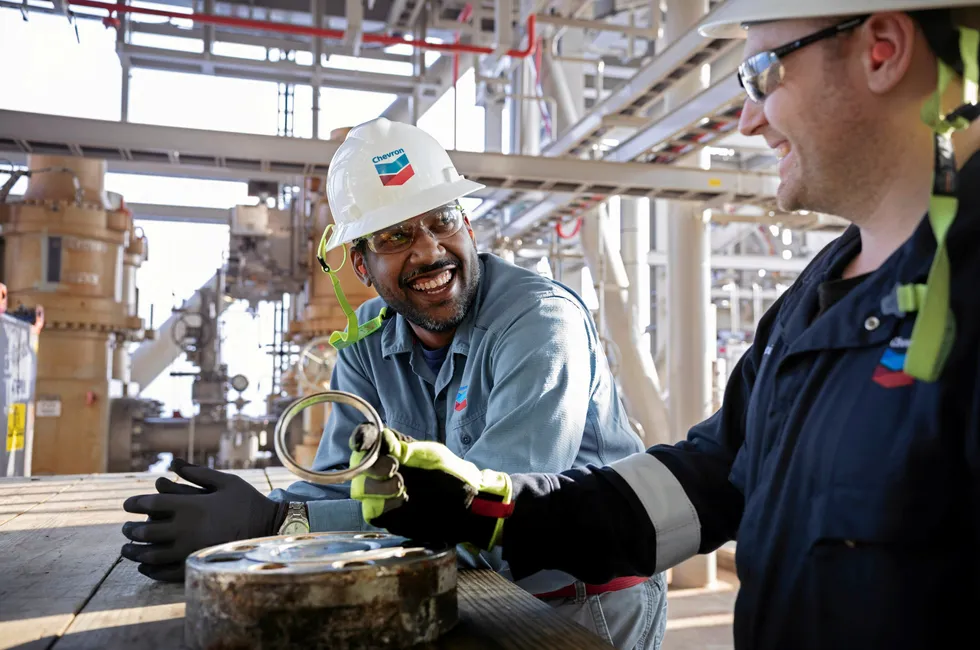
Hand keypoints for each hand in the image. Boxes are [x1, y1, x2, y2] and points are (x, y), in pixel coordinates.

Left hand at [120, 458, 286, 582]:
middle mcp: (187, 528)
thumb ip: (198, 473)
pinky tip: (144, 567)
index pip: (151, 503)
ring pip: (152, 553)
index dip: (134, 503)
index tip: (126, 505)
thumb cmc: (247, 501)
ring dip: (135, 552)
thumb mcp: (226, 481)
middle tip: (124, 529)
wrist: (269, 526)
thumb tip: (174, 464)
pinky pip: (167, 571)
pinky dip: (151, 570)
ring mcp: (191, 548)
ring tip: (127, 550)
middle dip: (130, 529)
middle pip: (146, 530)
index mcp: (191, 505)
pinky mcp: (198, 563)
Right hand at [348, 424, 511, 550]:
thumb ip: (405, 448)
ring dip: (378, 485)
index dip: (361, 439)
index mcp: (392, 449)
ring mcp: (380, 493)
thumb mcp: (431, 456)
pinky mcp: (384, 515)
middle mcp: (381, 470)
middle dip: (372, 465)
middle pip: (356, 465)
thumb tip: (380, 437)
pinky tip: (403, 500)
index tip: (364, 443)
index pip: (365, 439)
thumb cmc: (451, 474)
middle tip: (394, 468)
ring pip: (360, 488)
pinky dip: (384, 503)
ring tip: (402, 486)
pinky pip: (371, 510)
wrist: (466, 505)